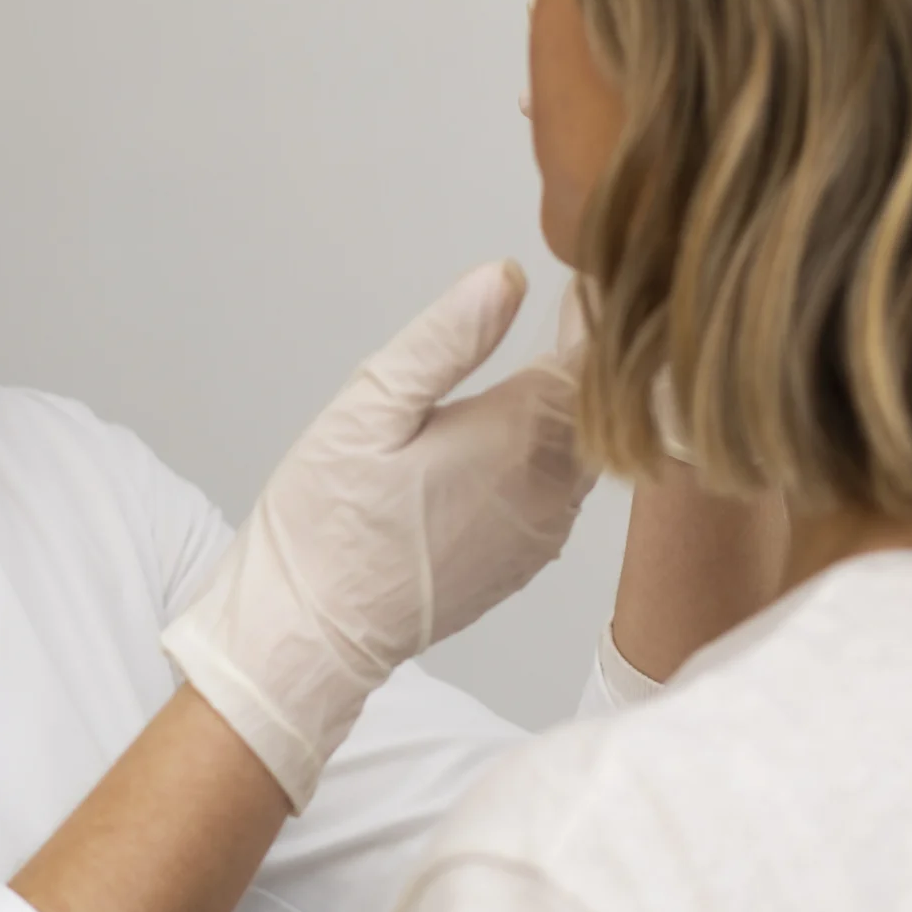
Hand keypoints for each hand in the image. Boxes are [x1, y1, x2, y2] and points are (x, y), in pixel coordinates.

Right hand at [161, 262, 596, 808]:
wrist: (312, 635)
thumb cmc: (327, 522)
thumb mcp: (369, 408)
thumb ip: (446, 339)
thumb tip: (507, 276)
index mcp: (518, 436)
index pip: (592, 357)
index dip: (594, 314)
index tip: (587, 277)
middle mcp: (549, 487)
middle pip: (598, 406)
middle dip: (590, 358)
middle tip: (576, 306)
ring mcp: (542, 532)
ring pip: (583, 451)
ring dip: (572, 409)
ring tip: (550, 361)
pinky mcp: (523, 562)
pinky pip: (560, 492)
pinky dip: (551, 455)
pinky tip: (513, 439)